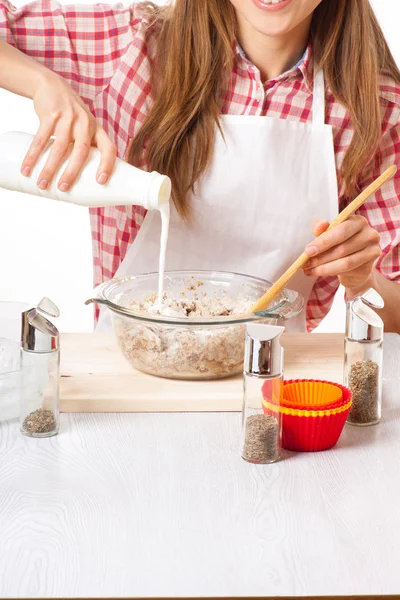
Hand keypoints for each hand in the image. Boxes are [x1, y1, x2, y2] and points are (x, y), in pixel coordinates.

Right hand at [21, 72, 116, 190]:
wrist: (51, 85)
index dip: (107, 165)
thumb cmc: (70, 115)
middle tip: (63, 188)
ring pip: (59, 148)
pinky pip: (40, 139)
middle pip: (80, 152)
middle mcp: (84, 123)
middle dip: (72, 173)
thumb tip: (79, 179)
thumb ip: (84, 146)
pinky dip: (33, 155)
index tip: (101, 181)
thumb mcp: (83, 126)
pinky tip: (27, 168)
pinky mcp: (50, 115)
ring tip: (42, 184)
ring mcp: (67, 118)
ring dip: (49, 168)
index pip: (108, 148)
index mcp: (96, 129)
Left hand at [303, 215, 380, 296]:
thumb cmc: (339, 243)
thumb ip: (322, 227)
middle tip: (305, 264)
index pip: (341, 231)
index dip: (324, 242)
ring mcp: (372, 252)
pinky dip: (330, 273)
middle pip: (342, 249)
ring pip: (344, 263)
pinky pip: (347, 272)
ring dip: (323, 268)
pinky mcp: (368, 268)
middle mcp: (370, 235)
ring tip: (309, 270)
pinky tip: (319, 273)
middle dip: (320, 258)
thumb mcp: (328, 232)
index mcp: (358, 221)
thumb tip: (320, 226)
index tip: (308, 251)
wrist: (353, 264)